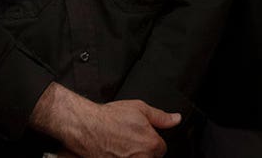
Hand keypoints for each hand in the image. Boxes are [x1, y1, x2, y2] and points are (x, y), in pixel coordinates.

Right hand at [31, 83, 179, 157]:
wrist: (85, 126)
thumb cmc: (108, 117)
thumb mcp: (138, 108)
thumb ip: (160, 116)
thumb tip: (176, 119)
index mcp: (152, 144)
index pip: (161, 148)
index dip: (150, 139)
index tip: (139, 134)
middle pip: (150, 157)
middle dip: (142, 149)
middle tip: (128, 138)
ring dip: (132, 154)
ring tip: (119, 144)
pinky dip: (120, 156)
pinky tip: (113, 150)